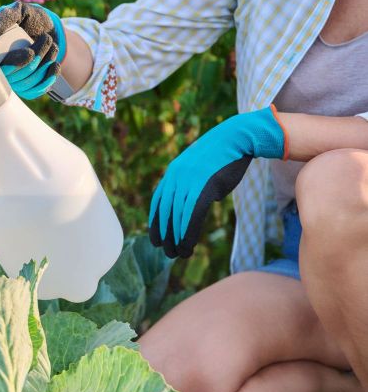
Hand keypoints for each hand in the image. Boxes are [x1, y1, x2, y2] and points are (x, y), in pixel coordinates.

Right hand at [0, 1, 65, 99]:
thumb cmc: (30, 19)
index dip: (14, 63)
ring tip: (53, 46)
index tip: (30, 53)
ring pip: (28, 82)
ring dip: (45, 64)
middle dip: (36, 59)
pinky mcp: (26, 87)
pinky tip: (55, 65)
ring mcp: (13, 80)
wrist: (46, 29)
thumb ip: (5, 16)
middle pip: (16, 76)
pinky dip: (48, 78)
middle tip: (47, 39)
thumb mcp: (20, 11)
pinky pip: (35, 90)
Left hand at [149, 106, 286, 257]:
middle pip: (165, 212)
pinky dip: (188, 232)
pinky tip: (188, 245)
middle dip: (164, 235)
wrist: (237, 137)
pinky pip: (192, 214)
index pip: (158, 202)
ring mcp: (189, 181)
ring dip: (176, 238)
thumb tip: (192, 206)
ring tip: (179, 254)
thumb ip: (191, 186)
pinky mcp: (204, 186)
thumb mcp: (200, 170)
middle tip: (166, 252)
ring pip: (177, 217)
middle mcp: (176, 177)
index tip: (155, 238)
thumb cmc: (222, 156)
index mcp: (173, 173)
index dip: (155, 222)